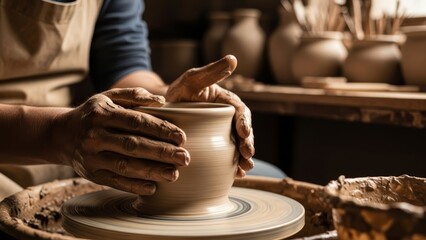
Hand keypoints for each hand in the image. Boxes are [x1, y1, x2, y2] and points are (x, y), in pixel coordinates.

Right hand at [55, 88, 189, 194]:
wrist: (61, 135)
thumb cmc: (94, 114)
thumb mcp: (108, 97)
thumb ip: (134, 96)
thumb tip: (161, 101)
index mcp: (102, 114)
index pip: (136, 122)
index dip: (160, 130)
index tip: (182, 137)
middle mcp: (95, 136)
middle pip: (133, 145)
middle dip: (161, 152)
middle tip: (184, 158)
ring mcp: (91, 157)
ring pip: (125, 166)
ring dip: (152, 171)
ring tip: (174, 174)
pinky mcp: (91, 174)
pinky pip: (115, 182)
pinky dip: (134, 186)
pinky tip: (153, 188)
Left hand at [166, 55, 254, 176]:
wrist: (164, 110)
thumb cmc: (178, 91)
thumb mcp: (192, 79)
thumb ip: (211, 71)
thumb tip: (233, 58)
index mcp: (225, 102)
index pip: (240, 111)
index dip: (244, 122)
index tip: (244, 133)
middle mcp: (226, 118)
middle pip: (242, 131)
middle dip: (248, 144)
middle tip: (248, 155)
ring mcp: (221, 133)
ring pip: (237, 146)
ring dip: (243, 158)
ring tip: (244, 168)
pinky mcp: (213, 145)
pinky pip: (226, 156)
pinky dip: (232, 165)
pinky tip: (235, 175)